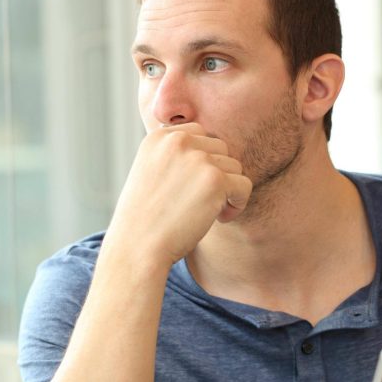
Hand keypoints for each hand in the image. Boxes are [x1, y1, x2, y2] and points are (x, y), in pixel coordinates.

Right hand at [105, 123, 252, 268]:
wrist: (138, 246)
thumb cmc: (144, 217)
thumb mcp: (150, 172)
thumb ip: (175, 156)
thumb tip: (210, 150)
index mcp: (160, 137)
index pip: (200, 135)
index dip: (202, 162)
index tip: (189, 187)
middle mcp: (179, 141)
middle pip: (220, 149)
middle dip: (216, 175)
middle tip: (199, 202)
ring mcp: (198, 159)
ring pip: (234, 167)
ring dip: (227, 190)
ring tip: (206, 211)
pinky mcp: (215, 180)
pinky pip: (244, 185)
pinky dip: (237, 204)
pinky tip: (218, 218)